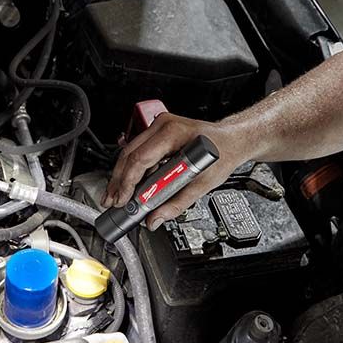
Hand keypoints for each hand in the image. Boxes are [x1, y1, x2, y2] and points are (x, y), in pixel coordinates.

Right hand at [102, 113, 241, 229]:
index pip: (141, 158)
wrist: (231, 140)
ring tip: (116, 195)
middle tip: (111, 200)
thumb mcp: (203, 182)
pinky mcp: (157, 133)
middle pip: (129, 155)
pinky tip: (127, 184)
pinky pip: (138, 151)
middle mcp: (163, 125)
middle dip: (118, 181)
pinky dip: (131, 169)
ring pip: (129, 152)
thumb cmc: (222, 153)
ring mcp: (159, 127)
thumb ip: (177, 203)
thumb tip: (156, 218)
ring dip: (121, 176)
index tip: (123, 199)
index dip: (128, 182)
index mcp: (173, 132)